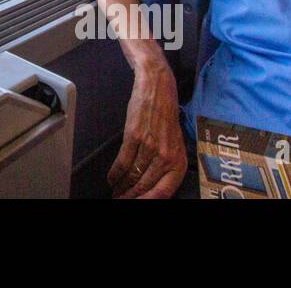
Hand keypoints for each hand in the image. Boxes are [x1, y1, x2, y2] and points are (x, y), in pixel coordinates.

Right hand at [108, 64, 186, 198]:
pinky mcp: (134, 136)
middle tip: (120, 200)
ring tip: (115, 192)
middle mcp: (166, 156)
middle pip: (145, 186)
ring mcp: (150, 146)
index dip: (147, 201)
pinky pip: (122, 161)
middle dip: (130, 197)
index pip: (164, 192)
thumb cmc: (165, 114)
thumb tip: (153, 185)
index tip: (135, 204)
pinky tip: (111, 178)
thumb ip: (167, 163)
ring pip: (132, 175)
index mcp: (179, 160)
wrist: (157, 87)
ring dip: (121, 186)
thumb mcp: (174, 142)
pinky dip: (115, 172)